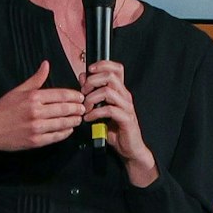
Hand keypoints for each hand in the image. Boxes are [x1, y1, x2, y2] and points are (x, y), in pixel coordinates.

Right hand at [0, 61, 83, 172]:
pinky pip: (56, 136)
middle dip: (77, 108)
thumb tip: (46, 64)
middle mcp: (35, 112)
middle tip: (83, 108)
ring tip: (79, 118)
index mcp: (32, 97)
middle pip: (65, 109)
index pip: (61, 95)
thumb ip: (35, 79)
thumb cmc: (1, 110)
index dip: (74, 96)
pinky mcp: (35, 141)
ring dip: (74, 121)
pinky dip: (65, 133)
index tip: (80, 97)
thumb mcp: (17, 91)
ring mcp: (36, 128)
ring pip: (63, 123)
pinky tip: (69, 129)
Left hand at [82, 60, 157, 185]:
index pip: (116, 68)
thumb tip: (82, 77)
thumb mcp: (100, 108)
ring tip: (84, 108)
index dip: (103, 64)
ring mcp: (126, 107)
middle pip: (110, 76)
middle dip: (92, 81)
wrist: (129, 148)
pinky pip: (109, 110)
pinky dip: (95, 113)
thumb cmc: (115, 129)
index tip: (89, 70)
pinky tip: (88, 119)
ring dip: (92, 98)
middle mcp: (125, 96)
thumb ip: (93, 93)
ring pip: (108, 92)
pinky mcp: (126, 119)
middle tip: (83, 92)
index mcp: (120, 91)